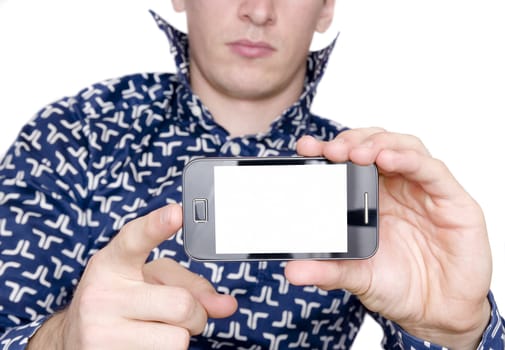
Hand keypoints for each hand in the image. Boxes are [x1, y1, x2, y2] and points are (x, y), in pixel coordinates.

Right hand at [28, 204, 236, 349]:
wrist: (74, 338)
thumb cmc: (124, 301)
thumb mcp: (151, 280)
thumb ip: (192, 285)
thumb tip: (228, 305)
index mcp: (112, 262)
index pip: (136, 239)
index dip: (157, 225)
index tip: (177, 211)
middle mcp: (101, 293)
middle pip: (182, 304)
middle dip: (194, 313)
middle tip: (179, 314)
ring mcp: (99, 331)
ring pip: (178, 339)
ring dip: (179, 338)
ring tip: (157, 330)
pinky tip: (144, 344)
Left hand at [285, 129, 491, 349]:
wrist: (437, 314)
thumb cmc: (399, 285)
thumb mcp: (357, 277)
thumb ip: (327, 270)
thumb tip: (292, 271)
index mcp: (369, 197)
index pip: (348, 161)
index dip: (328, 149)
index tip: (306, 147)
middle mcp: (395, 187)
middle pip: (374, 145)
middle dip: (351, 142)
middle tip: (331, 151)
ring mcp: (423, 190)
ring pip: (403, 147)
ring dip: (378, 143)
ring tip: (357, 153)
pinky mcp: (452, 200)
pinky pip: (432, 170)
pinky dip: (410, 159)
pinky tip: (389, 159)